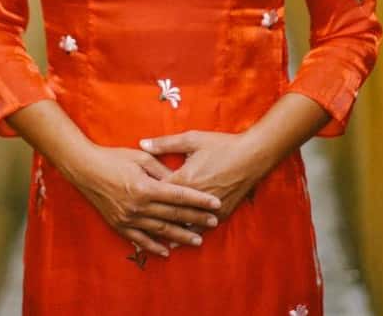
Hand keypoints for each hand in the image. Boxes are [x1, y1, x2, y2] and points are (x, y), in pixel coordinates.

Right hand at [67, 144, 221, 257]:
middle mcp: (138, 205)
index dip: (199, 200)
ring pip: (160, 230)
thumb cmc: (114, 158)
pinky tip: (167, 251)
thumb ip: (162, 170)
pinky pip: (140, 240)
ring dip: (180, 236)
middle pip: (173, 214)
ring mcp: (128, 218)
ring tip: (198, 240)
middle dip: (196, 219)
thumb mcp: (141, 158)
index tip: (215, 204)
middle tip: (214, 222)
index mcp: (145, 187)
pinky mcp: (119, 225)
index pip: (179, 196)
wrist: (85, 169)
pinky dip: (154, 246)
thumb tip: (180, 180)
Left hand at [139, 130, 269, 233]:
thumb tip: (142, 143)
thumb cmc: (221, 145)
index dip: (145, 196)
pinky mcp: (222, 213)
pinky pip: (203, 227)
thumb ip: (165, 144)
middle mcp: (195, 198)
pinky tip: (184, 239)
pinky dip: (192, 232)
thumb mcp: (192, 139)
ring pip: (186, 224)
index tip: (130, 199)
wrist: (252, 156)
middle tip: (135, 228)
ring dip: (172, 232)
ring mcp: (209, 208)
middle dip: (153, 219)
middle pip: (170, 212)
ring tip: (156, 242)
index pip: (160, 192)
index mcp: (185, 179)